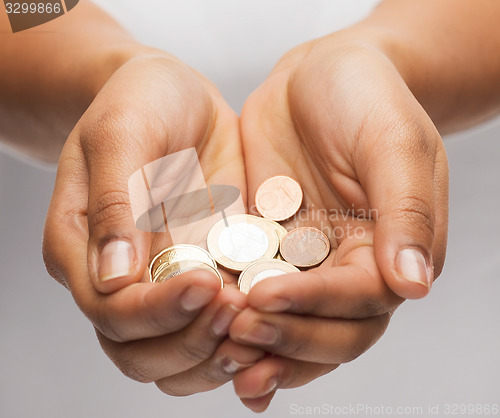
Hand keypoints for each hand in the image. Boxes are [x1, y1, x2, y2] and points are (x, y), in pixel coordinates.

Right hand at [42, 52, 262, 394]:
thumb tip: (112, 280)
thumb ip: (114, 202)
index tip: (206, 283)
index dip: (157, 311)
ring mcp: (166, 280)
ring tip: (261, 324)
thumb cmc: (139, 102)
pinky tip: (275, 319)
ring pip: (182, 354)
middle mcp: (121, 278)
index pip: (111, 311)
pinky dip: (246, 332)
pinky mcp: (208, 271)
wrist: (175, 98)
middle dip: (191, 342)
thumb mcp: (122, 132)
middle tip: (238, 309)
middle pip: (143, 351)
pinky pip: (221, 322)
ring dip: (220, 353)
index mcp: (82, 249)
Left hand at [232, 31, 447, 410]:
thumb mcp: (394, 141)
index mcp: (390, 250)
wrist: (318, 76)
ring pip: (290, 325)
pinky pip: (252, 294)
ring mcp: (305, 263)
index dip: (316, 306)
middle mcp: (349, 268)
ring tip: (219, 353)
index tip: (267, 297)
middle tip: (238, 333)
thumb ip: (407, 210)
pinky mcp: (266, 252)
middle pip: (328, 330)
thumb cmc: (366, 98)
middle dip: (286, 338)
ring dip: (259, 346)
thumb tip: (414, 285)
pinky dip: (234, 317)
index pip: (361, 302)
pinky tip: (206, 330)